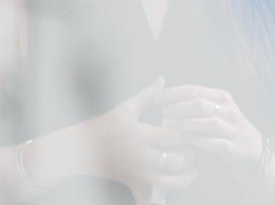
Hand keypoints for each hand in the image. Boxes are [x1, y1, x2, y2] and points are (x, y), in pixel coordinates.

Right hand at [78, 77, 196, 197]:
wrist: (80, 147)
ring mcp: (136, 170)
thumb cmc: (103, 126)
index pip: (173, 136)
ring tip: (190, 172)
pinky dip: (153, 202)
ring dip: (182, 180)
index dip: (188, 134)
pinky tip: (165, 199)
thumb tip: (161, 81)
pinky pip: (144, 197)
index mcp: (140, 134)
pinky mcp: (130, 180)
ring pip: (166, 181)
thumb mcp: (124, 108)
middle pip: (173, 160)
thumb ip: (146, 95)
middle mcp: (140, 154)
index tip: (193, 132)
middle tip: (193, 152)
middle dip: (188, 158)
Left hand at [160, 85, 261, 172]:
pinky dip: (202, 142)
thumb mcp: (214, 107)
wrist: (252, 147)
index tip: (157, 99)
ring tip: (174, 126)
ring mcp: (233, 129)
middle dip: (178, 108)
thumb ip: (193, 99)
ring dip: (188, 124)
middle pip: (199, 104)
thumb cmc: (224, 125)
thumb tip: (161, 89)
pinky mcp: (234, 147)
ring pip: (210, 123)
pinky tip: (189, 141)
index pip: (193, 90)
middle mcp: (228, 111)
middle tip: (163, 113)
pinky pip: (217, 143)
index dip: (172, 94)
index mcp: (221, 97)